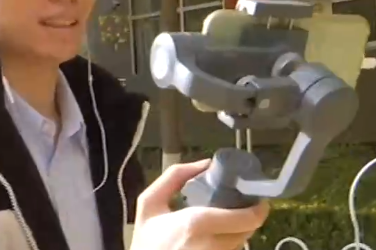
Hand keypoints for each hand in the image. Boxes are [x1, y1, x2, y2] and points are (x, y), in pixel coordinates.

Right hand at [130, 159, 268, 249]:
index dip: (258, 207)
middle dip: (248, 215)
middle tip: (239, 203)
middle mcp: (213, 245)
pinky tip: (213, 237)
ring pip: (241, 242)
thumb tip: (206, 163)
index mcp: (197, 223)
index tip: (256, 196)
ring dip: (238, 230)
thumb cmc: (146, 239)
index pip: (248, 218)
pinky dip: (228, 242)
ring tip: (224, 219)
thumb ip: (174, 176)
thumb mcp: (149, 202)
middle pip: (249, 230)